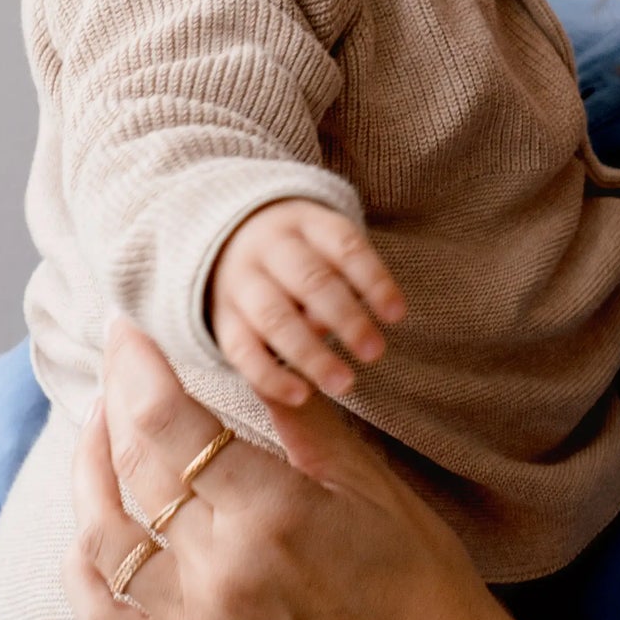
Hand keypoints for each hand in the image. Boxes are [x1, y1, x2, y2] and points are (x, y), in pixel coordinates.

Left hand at [69, 319, 538, 619]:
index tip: (126, 332)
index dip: (135, 369)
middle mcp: (224, 571)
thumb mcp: (371, 482)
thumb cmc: (420, 575)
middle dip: (114, 401)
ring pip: (103, 536)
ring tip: (97, 431)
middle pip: (133, 468)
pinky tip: (91, 523)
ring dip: (88, 474)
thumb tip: (256, 354)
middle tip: (117, 366)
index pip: (170, 423)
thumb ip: (301, 418)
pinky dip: (83, 565)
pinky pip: (102, 615)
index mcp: (275, 512)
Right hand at [208, 199, 405, 409]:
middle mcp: (269, 249)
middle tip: (375, 353)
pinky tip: (301, 395)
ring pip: (275, 318)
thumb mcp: (321, 245)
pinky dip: (271, 376)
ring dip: (312, 354)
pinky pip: (242, 350)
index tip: (398, 316)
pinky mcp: (221, 319)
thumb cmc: (299, 255)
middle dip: (346, 318)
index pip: (345, 247)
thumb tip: (355, 329)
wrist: (225, 243)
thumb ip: (342, 280)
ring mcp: (241, 283)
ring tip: (345, 384)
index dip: (374, 280)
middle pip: (310, 280)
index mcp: (304, 224)